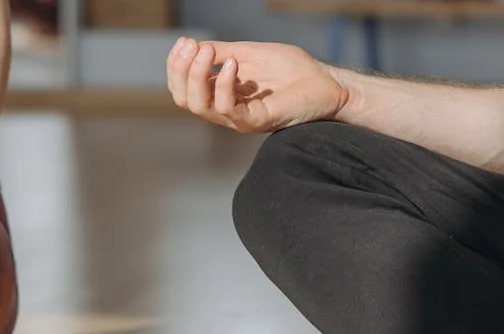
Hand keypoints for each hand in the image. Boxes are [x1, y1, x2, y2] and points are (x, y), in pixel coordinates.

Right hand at [167, 37, 348, 132]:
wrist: (326, 83)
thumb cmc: (293, 70)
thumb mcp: (249, 53)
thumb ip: (222, 52)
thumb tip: (194, 46)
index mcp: (222, 94)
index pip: (183, 88)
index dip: (177, 65)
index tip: (185, 42)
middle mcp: (226, 109)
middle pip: (184, 99)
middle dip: (181, 69)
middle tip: (194, 47)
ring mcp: (239, 117)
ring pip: (198, 106)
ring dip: (197, 74)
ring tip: (209, 52)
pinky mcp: (255, 121)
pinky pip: (226, 109)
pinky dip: (223, 84)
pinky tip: (232, 64)